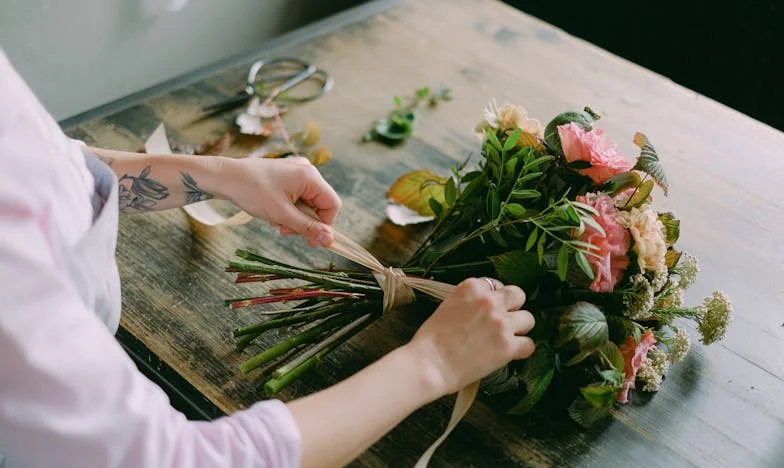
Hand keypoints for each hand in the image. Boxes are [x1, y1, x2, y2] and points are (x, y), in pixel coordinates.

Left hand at [220, 157, 340, 246]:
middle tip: (285, 230)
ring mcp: (297, 171)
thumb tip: (330, 240)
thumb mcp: (281, 214)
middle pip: (319, 204)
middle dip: (304, 221)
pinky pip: (297, 196)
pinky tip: (273, 211)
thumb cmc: (252, 192)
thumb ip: (307, 227)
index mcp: (310, 176)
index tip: (310, 240)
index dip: (324, 225)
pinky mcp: (287, 174)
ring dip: (294, 217)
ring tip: (276, 220)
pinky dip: (288, 208)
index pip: (332, 205)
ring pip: (307, 202)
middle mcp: (307, 170)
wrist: (225, 177)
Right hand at [407, 278, 534, 395]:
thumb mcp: (447, 307)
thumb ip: (468, 303)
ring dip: (519, 329)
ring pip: (528, 318)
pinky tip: (510, 354)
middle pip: (517, 295)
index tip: (489, 309)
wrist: (429, 364)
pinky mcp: (508, 346)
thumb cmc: (430, 340)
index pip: (494, 284)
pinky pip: (529, 344)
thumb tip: (481, 310)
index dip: (493, 299)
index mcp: (471, 288)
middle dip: (512, 308)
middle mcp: (489, 301)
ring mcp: (501, 323)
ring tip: (506, 339)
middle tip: (503, 321)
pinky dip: (521, 350)